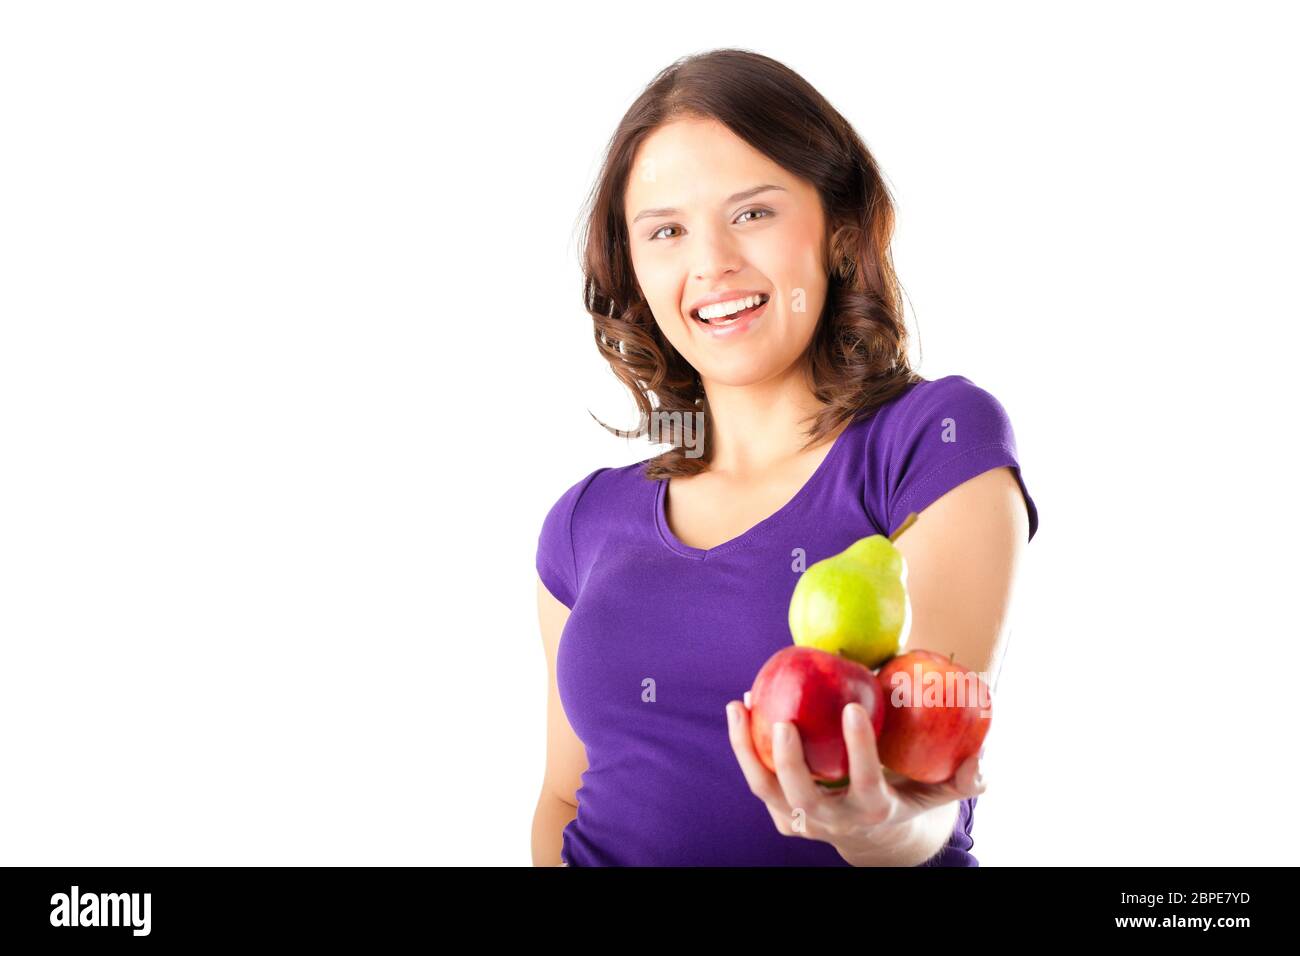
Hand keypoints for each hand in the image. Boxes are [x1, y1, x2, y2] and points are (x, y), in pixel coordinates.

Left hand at [725, 693, 985, 862]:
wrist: (873, 837)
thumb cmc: (908, 796)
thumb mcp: (938, 792)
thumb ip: (963, 776)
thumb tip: (982, 756)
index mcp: (873, 809)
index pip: (865, 781)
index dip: (859, 749)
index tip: (852, 708)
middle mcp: (834, 820)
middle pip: (805, 796)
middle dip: (791, 762)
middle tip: (784, 720)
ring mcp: (803, 820)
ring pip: (769, 789)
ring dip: (748, 749)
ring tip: (740, 704)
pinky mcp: (782, 814)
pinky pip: (759, 780)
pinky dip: (745, 746)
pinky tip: (741, 705)